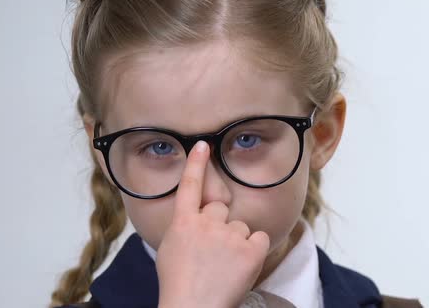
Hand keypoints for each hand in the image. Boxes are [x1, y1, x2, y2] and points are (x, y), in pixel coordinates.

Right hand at [156, 141, 270, 307]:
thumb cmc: (178, 285)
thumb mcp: (168, 251)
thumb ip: (183, 229)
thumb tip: (193, 221)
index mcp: (183, 222)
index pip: (190, 185)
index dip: (197, 163)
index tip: (203, 144)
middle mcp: (206, 223)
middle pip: (221, 209)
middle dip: (220, 226)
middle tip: (213, 251)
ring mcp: (229, 235)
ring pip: (241, 227)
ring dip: (236, 242)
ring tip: (225, 266)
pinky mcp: (250, 249)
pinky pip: (259, 238)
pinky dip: (254, 250)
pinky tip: (242, 266)